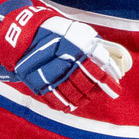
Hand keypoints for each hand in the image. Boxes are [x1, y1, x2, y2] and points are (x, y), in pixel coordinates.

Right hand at [0, 0, 132, 111]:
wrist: (23, 34)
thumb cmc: (56, 31)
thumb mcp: (76, 31)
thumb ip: (92, 45)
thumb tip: (108, 61)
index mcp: (74, 48)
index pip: (95, 68)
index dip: (106, 80)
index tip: (115, 87)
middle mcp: (62, 62)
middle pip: (83, 83)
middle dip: (94, 90)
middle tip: (101, 93)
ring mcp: (48, 73)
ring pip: (69, 92)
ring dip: (81, 99)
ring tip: (87, 100)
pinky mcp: (35, 82)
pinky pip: (50, 98)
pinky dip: (61, 104)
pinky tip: (69, 106)